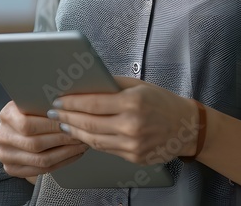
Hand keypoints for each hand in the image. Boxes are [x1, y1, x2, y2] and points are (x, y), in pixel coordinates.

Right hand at [0, 100, 88, 180]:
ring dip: (66, 153)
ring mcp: (6, 156)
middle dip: (63, 140)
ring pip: (41, 160)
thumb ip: (43, 105)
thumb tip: (68, 108)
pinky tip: (73, 154)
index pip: (28, 125)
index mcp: (6, 116)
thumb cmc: (28, 112)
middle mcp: (2, 137)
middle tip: (80, 135)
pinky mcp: (12, 169)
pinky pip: (42, 170)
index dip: (51, 126)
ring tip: (81, 145)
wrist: (13, 129)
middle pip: (36, 144)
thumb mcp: (31, 103)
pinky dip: (62, 162)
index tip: (71, 123)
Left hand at [48, 76, 202, 164]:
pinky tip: (82, 135)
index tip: (58, 99)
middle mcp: (132, 125)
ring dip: (75, 131)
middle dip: (66, 117)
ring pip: (94, 140)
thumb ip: (111, 85)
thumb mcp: (138, 86)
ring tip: (63, 123)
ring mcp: (133, 144)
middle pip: (89, 123)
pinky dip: (91, 141)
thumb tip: (85, 83)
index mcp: (132, 103)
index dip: (71, 102)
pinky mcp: (134, 157)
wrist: (187, 128)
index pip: (92, 103)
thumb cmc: (162, 102)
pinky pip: (106, 149)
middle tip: (53, 112)